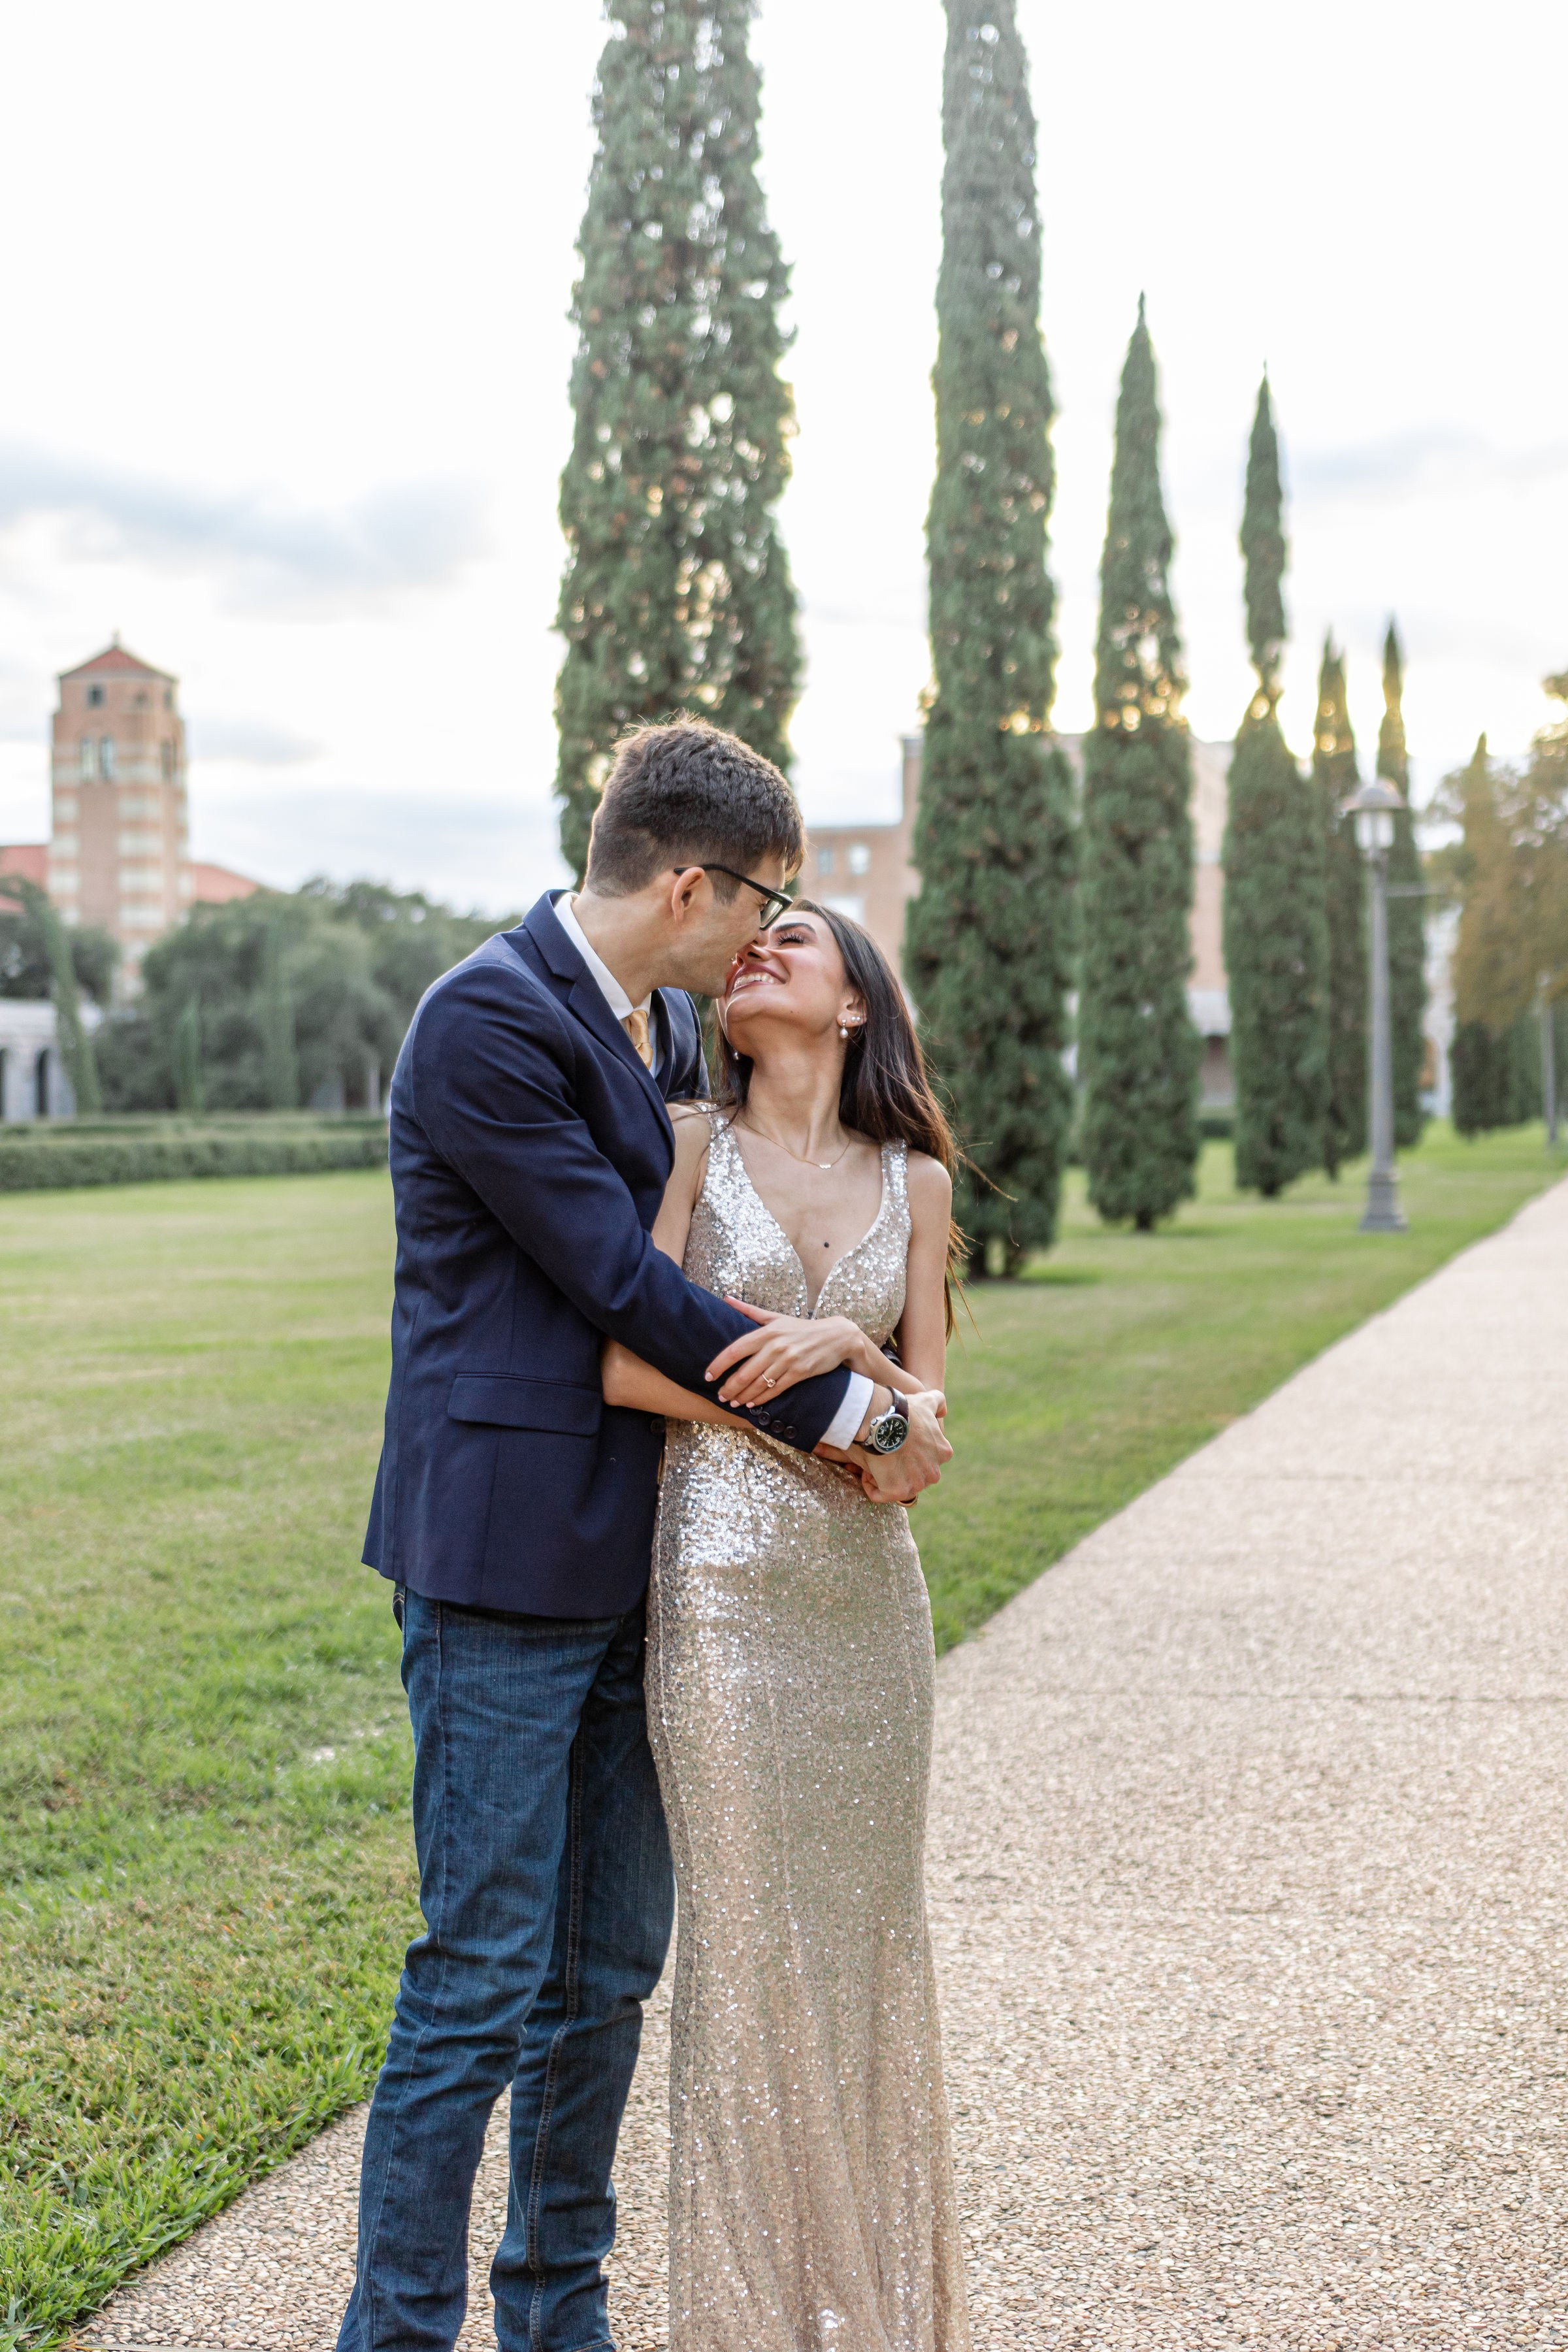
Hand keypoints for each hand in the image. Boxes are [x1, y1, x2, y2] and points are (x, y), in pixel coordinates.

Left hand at [706, 1300, 863, 1405]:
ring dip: (743, 1395)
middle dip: (729, 1387)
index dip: (719, 1365)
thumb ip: (750, 1310)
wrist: (836, 1336)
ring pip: (759, 1383)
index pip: (735, 1350)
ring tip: (732, 1402)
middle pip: (744, 1372)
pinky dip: (762, 1398)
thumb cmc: (802, 1328)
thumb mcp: (776, 1317)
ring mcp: (788, 1360)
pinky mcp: (800, 1373)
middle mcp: (775, 1346)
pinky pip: (776, 1389)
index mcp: (767, 1332)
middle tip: (720, 1396)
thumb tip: (726, 1299)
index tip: (708, 1376)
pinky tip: (752, 1403)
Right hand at [855, 1391, 950, 1504]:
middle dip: (900, 1468)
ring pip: (897, 1486)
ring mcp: (916, 1484)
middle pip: (914, 1475)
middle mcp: (933, 1473)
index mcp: (943, 1453)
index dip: (909, 1452)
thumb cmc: (903, 1410)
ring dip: (885, 1477)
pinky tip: (866, 1471)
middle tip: (884, 1452)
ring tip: (874, 1460)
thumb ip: (939, 1403)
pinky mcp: (897, 1492)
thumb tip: (942, 1412)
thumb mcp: (926, 1400)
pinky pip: (880, 1494)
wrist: (883, 1418)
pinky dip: (871, 1485)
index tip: (896, 1442)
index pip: (926, 1459)